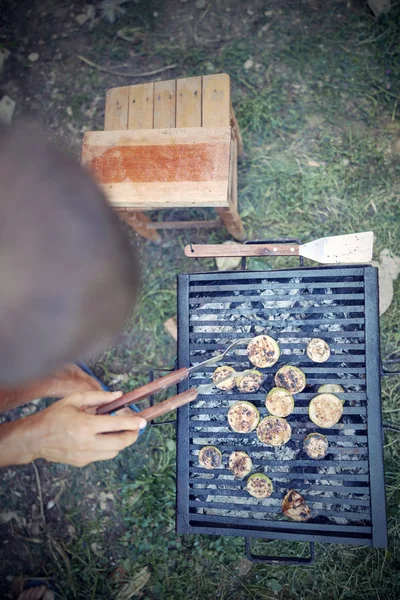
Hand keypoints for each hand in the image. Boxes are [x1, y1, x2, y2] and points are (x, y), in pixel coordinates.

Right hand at [29, 390, 145, 466]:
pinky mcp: (82, 463)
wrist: (35, 439)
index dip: (133, 423)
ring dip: (120, 442)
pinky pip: (103, 456)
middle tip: (135, 428)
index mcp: (86, 425)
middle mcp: (87, 443)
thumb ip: (98, 397)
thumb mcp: (74, 399)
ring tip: (117, 430)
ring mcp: (85, 455)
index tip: (143, 421)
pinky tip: (102, 437)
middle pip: (121, 443)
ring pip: (114, 452)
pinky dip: (108, 447)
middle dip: (132, 435)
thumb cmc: (54, 416)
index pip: (117, 424)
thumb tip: (118, 395)